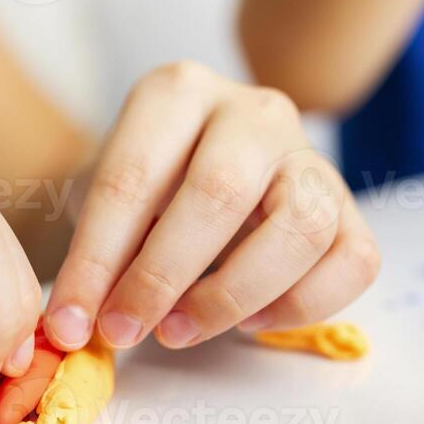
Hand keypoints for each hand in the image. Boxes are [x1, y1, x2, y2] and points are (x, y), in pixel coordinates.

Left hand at [44, 61, 378, 351]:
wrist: (210, 164)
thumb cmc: (151, 189)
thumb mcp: (110, 203)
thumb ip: (99, 255)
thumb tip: (79, 325)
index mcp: (177, 91)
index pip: (132, 177)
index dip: (96, 260)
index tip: (71, 324)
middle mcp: (253, 111)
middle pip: (219, 192)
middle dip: (161, 276)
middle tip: (123, 331)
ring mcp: (311, 155)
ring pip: (301, 225)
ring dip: (233, 295)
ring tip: (181, 331)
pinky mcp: (352, 206)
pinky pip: (352, 260)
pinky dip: (301, 306)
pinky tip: (250, 322)